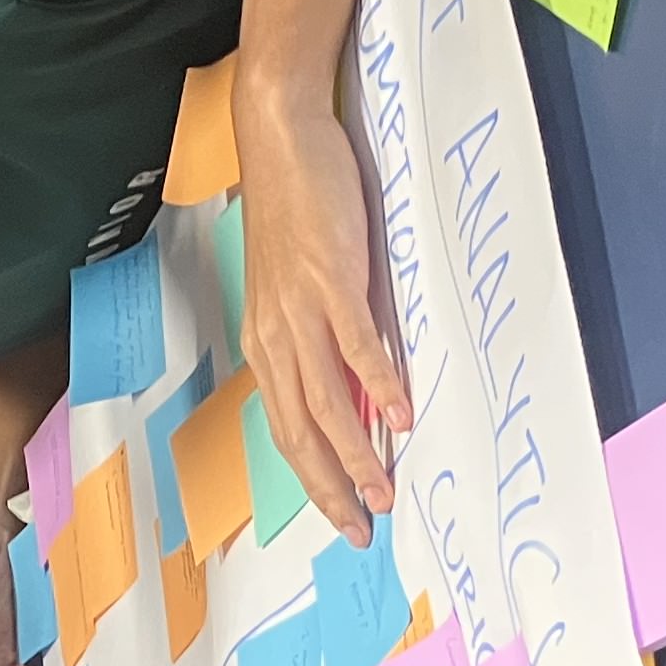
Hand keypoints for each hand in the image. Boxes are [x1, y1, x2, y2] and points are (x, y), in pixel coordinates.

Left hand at [236, 72, 408, 539]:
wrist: (281, 137)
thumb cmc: (296, 207)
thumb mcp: (302, 283)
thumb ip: (323, 337)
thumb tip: (359, 387)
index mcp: (266, 341)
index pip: (287, 430)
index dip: (314, 481)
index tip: (342, 519)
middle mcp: (274, 335)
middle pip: (300, 432)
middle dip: (332, 488)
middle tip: (362, 529)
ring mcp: (299, 309)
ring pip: (324, 401)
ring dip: (355, 453)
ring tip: (383, 490)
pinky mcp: (327, 278)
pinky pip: (353, 345)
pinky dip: (376, 385)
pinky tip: (399, 415)